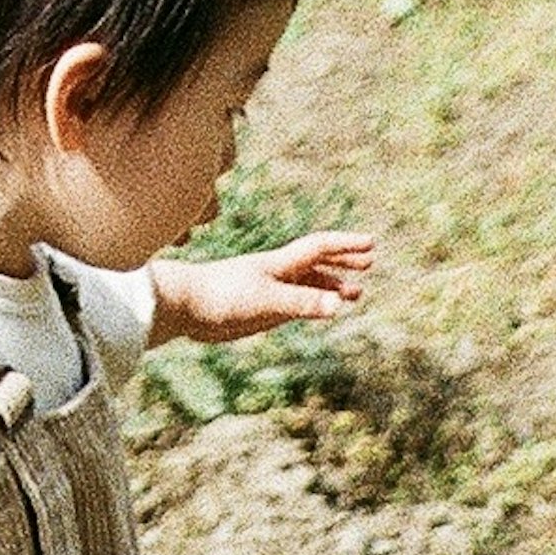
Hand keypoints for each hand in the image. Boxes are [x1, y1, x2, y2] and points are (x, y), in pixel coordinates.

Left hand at [150, 225, 376, 345]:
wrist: (184, 305)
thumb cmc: (222, 297)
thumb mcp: (267, 302)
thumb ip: (301, 304)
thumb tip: (338, 307)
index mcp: (281, 264)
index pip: (321, 247)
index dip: (347, 245)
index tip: (371, 243)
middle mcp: (278, 273)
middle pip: (318, 263)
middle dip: (344, 261)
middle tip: (370, 262)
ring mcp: (270, 289)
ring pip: (309, 284)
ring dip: (333, 286)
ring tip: (356, 294)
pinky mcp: (260, 307)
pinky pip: (296, 302)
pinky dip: (313, 303)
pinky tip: (320, 311)